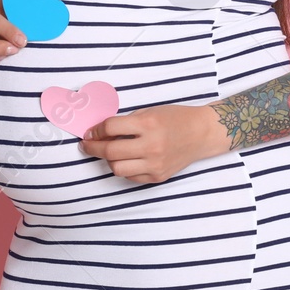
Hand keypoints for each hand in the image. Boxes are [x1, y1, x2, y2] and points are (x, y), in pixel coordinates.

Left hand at [78, 105, 228, 182]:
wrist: (202, 134)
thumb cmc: (176, 119)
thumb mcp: (151, 112)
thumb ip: (127, 122)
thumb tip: (101, 133)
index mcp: (149, 124)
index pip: (111, 128)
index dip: (96, 130)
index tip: (90, 132)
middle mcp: (151, 146)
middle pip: (110, 151)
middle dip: (93, 148)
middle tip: (87, 145)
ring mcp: (154, 164)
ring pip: (117, 168)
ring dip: (109, 160)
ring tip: (112, 152)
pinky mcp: (157, 177)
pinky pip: (130, 176)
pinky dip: (125, 167)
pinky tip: (128, 159)